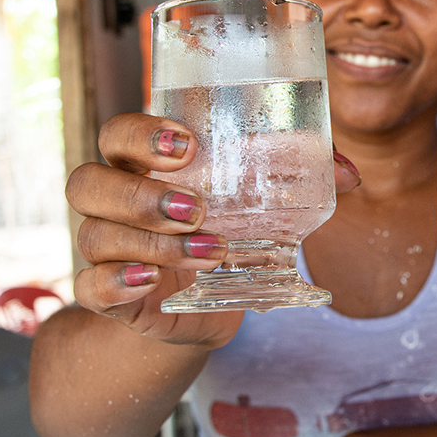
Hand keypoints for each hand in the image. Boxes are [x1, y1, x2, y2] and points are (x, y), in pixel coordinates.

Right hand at [66, 112, 361, 348]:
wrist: (212, 302)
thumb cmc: (232, 229)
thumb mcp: (265, 203)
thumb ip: (303, 177)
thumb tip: (349, 175)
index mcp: (144, 164)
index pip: (118, 133)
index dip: (139, 134)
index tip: (185, 145)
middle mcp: (114, 201)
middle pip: (88, 182)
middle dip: (138, 193)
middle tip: (196, 207)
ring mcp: (106, 248)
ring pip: (96, 236)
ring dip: (153, 244)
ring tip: (211, 250)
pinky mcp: (110, 295)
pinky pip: (89, 288)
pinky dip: (116, 284)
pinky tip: (151, 282)